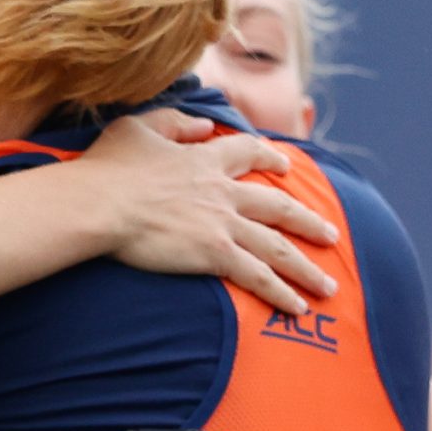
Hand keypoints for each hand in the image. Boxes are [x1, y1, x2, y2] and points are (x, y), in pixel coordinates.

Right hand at [73, 109, 340, 318]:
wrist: (100, 203)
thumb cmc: (108, 169)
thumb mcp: (138, 127)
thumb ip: (175, 123)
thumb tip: (204, 125)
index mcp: (204, 161)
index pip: (248, 153)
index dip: (269, 158)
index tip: (285, 165)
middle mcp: (223, 192)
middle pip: (278, 206)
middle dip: (308, 221)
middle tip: (331, 234)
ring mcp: (223, 224)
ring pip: (278, 247)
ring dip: (306, 269)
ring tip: (328, 286)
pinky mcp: (215, 254)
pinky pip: (258, 276)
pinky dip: (281, 293)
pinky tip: (298, 307)